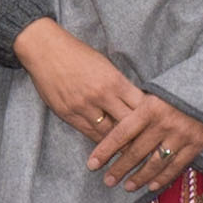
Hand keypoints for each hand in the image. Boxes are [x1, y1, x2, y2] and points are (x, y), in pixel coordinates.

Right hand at [10, 17, 141, 151]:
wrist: (45, 49)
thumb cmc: (78, 53)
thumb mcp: (105, 64)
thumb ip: (120, 85)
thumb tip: (136, 103)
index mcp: (114, 81)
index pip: (139, 107)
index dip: (150, 119)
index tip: (157, 128)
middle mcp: (100, 96)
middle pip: (127, 125)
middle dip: (138, 136)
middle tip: (149, 147)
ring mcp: (83, 107)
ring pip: (108, 134)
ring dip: (119, 144)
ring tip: (131, 153)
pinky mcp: (68, 114)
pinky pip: (89, 133)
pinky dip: (100, 141)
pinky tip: (108, 146)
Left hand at [85, 87, 202, 193]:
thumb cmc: (181, 87)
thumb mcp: (157, 91)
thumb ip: (139, 108)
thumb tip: (114, 124)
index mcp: (150, 107)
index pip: (121, 133)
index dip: (105, 150)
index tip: (92, 164)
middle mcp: (163, 123)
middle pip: (136, 152)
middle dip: (119, 169)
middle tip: (108, 180)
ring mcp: (181, 136)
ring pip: (154, 163)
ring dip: (139, 177)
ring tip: (127, 186)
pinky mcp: (196, 145)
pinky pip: (176, 166)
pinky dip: (162, 178)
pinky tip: (151, 186)